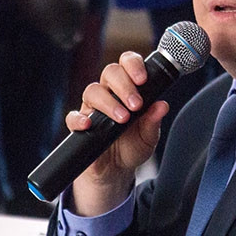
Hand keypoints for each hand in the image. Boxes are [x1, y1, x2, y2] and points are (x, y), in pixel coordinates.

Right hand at [66, 51, 168, 215]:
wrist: (116, 170)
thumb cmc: (133, 146)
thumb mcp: (149, 136)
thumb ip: (154, 121)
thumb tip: (162, 105)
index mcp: (127, 88)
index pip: (127, 64)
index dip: (133, 65)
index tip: (142, 79)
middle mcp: (109, 93)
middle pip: (110, 72)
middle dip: (124, 85)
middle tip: (136, 104)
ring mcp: (92, 108)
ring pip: (93, 90)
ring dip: (109, 103)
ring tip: (123, 118)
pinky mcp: (79, 125)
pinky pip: (73, 117)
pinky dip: (79, 119)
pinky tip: (89, 125)